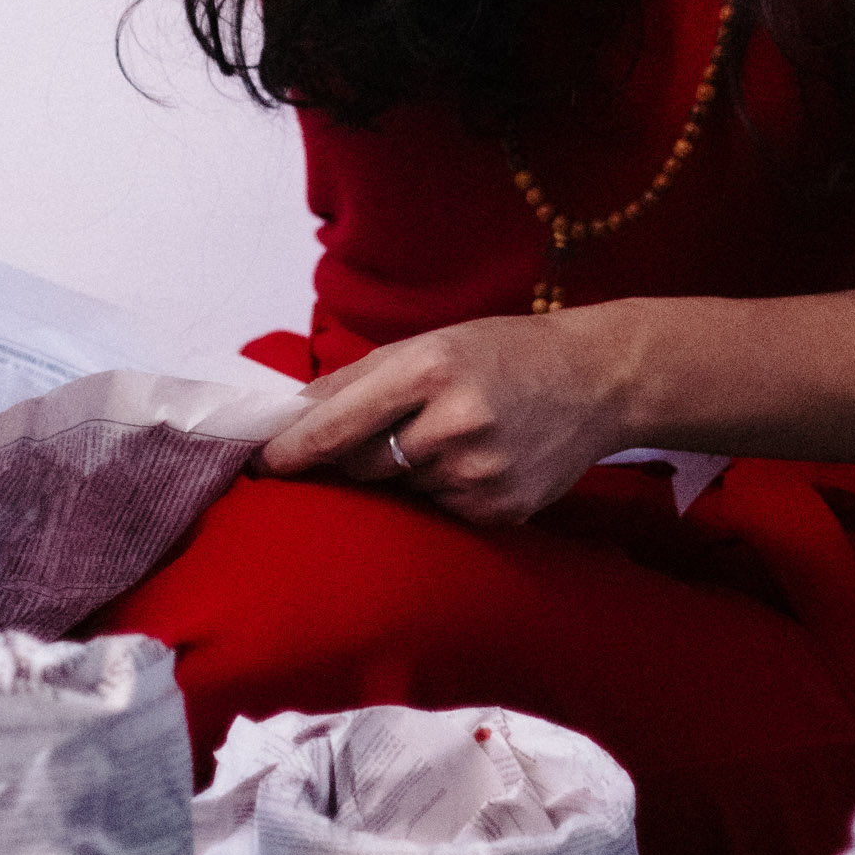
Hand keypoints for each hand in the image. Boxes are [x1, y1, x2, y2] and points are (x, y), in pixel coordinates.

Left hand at [255, 308, 633, 527]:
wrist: (595, 380)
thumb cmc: (501, 353)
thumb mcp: (429, 343)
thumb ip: (356, 379)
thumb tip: (288, 414)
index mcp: (430, 368)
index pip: (338, 424)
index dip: (291, 450)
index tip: (259, 464)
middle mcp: (455, 422)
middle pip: (361, 463)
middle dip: (352, 455)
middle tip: (384, 431)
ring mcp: (480, 472)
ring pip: (399, 490)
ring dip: (403, 471)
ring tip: (448, 437)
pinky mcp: (500, 510)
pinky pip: (438, 511)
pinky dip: (440, 490)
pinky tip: (474, 460)